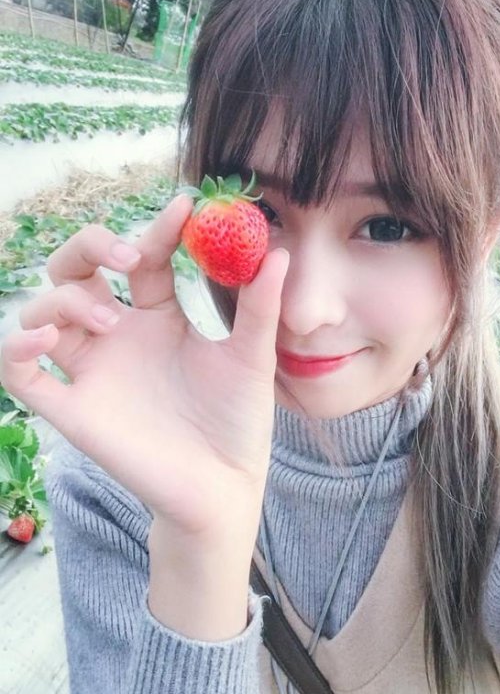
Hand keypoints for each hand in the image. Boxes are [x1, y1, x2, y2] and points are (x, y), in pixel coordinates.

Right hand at [0, 194, 289, 545]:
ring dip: (65, 300)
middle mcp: (117, 336)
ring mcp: (91, 370)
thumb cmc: (237, 420)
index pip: (143, 258)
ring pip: (43, 310)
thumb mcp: (251, 357)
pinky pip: (20, 374)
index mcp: (158, 317)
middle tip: (128, 258)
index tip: (186, 207)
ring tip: (111, 320)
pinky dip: (15, 350)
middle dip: (89, 246)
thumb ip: (260, 305)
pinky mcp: (72, 409)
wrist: (225, 485)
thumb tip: (278, 248)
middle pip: (75, 269)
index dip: (157, 229)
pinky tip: (42, 340)